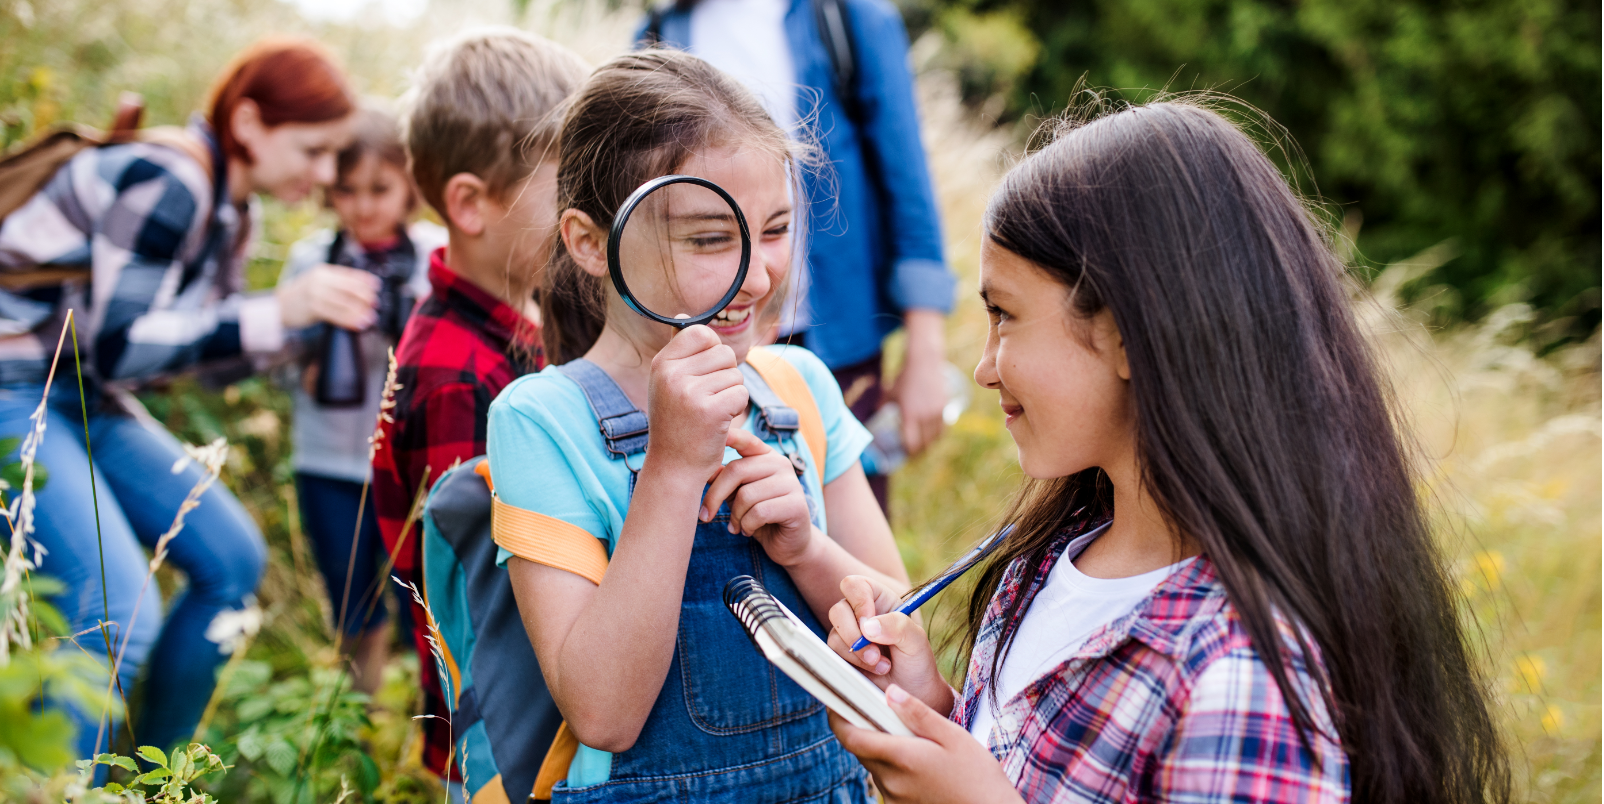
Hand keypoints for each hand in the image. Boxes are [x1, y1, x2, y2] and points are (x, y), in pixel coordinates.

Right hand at [279, 264, 379, 329]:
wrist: (278, 306)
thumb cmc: (302, 296)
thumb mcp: (317, 282)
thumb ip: (336, 283)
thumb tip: (362, 289)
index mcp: (323, 271)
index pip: (348, 274)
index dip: (364, 280)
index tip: (377, 286)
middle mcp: (320, 280)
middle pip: (348, 288)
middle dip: (365, 296)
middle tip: (376, 303)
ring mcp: (315, 293)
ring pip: (344, 303)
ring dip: (360, 311)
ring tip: (371, 317)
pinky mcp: (313, 308)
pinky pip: (336, 315)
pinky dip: (349, 320)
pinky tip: (358, 324)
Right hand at [644, 325, 748, 475]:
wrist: (674, 467)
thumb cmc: (676, 422)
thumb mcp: (668, 383)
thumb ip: (679, 351)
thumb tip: (685, 315)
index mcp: (662, 363)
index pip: (701, 333)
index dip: (713, 352)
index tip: (705, 374)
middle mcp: (672, 374)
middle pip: (724, 353)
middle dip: (725, 376)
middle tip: (707, 400)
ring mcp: (690, 392)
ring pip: (735, 375)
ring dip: (731, 394)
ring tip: (711, 413)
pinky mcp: (710, 410)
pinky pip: (741, 394)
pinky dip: (736, 409)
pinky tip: (719, 423)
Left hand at [701, 428, 813, 564]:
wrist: (789, 544)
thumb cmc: (759, 516)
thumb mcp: (737, 494)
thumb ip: (724, 479)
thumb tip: (701, 467)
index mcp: (766, 456)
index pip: (746, 440)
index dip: (730, 435)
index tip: (710, 433)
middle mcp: (781, 463)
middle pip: (736, 470)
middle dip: (714, 496)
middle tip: (705, 516)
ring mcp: (791, 482)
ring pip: (746, 495)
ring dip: (735, 516)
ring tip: (736, 526)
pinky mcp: (796, 504)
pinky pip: (759, 512)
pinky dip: (747, 525)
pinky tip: (748, 530)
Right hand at [826, 575, 950, 711]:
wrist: (912, 692)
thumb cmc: (917, 661)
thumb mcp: (916, 640)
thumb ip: (897, 626)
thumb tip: (867, 626)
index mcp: (879, 600)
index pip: (855, 586)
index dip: (858, 602)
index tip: (869, 624)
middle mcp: (860, 614)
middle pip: (838, 610)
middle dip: (854, 634)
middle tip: (875, 653)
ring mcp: (849, 635)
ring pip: (834, 635)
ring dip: (857, 654)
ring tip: (882, 666)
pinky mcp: (841, 655)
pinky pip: (833, 655)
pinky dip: (853, 665)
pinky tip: (873, 671)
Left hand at [829, 684, 1021, 803]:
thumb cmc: (978, 776)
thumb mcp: (953, 736)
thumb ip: (918, 714)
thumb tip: (890, 691)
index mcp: (901, 758)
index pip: (851, 737)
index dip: (838, 717)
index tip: (837, 701)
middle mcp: (891, 781)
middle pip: (860, 749)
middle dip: (863, 728)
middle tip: (879, 710)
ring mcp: (894, 798)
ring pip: (874, 765)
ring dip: (881, 748)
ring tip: (908, 736)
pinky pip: (887, 782)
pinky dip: (893, 767)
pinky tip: (917, 761)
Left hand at [890, 309, 946, 456]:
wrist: (924, 362)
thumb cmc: (904, 377)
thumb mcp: (889, 392)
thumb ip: (882, 404)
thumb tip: (875, 413)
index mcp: (909, 415)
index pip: (911, 443)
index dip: (909, 452)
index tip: (905, 454)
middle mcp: (924, 416)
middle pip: (925, 443)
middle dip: (919, 451)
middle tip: (914, 454)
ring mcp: (937, 412)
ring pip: (935, 437)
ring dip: (930, 445)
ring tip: (924, 447)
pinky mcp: (945, 406)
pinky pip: (943, 427)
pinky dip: (938, 435)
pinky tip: (933, 436)